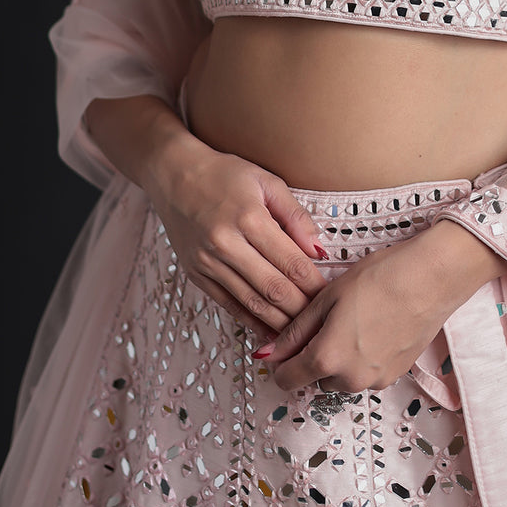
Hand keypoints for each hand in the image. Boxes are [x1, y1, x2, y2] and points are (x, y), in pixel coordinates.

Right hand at [145, 140, 329, 344]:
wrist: (174, 175)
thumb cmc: (224, 174)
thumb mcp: (266, 182)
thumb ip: (295, 216)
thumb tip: (319, 250)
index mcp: (249, 218)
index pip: (291, 262)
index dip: (314, 284)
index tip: (331, 295)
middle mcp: (226, 244)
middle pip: (273, 289)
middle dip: (302, 309)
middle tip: (322, 319)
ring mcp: (208, 263)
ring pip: (252, 303)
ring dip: (279, 322)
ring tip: (302, 332)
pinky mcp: (196, 274)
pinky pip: (228, 305)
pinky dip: (251, 322)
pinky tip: (270, 332)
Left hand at [258, 220, 503, 392]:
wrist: (432, 278)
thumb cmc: (379, 278)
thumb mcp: (328, 297)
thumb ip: (295, 330)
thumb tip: (267, 353)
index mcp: (327, 358)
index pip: (287, 380)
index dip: (281, 361)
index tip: (288, 342)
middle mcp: (350, 379)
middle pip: (315, 378)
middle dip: (314, 356)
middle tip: (328, 319)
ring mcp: (376, 381)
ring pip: (341, 378)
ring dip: (339, 359)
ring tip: (354, 320)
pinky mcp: (395, 376)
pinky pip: (365, 374)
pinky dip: (362, 358)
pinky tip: (373, 327)